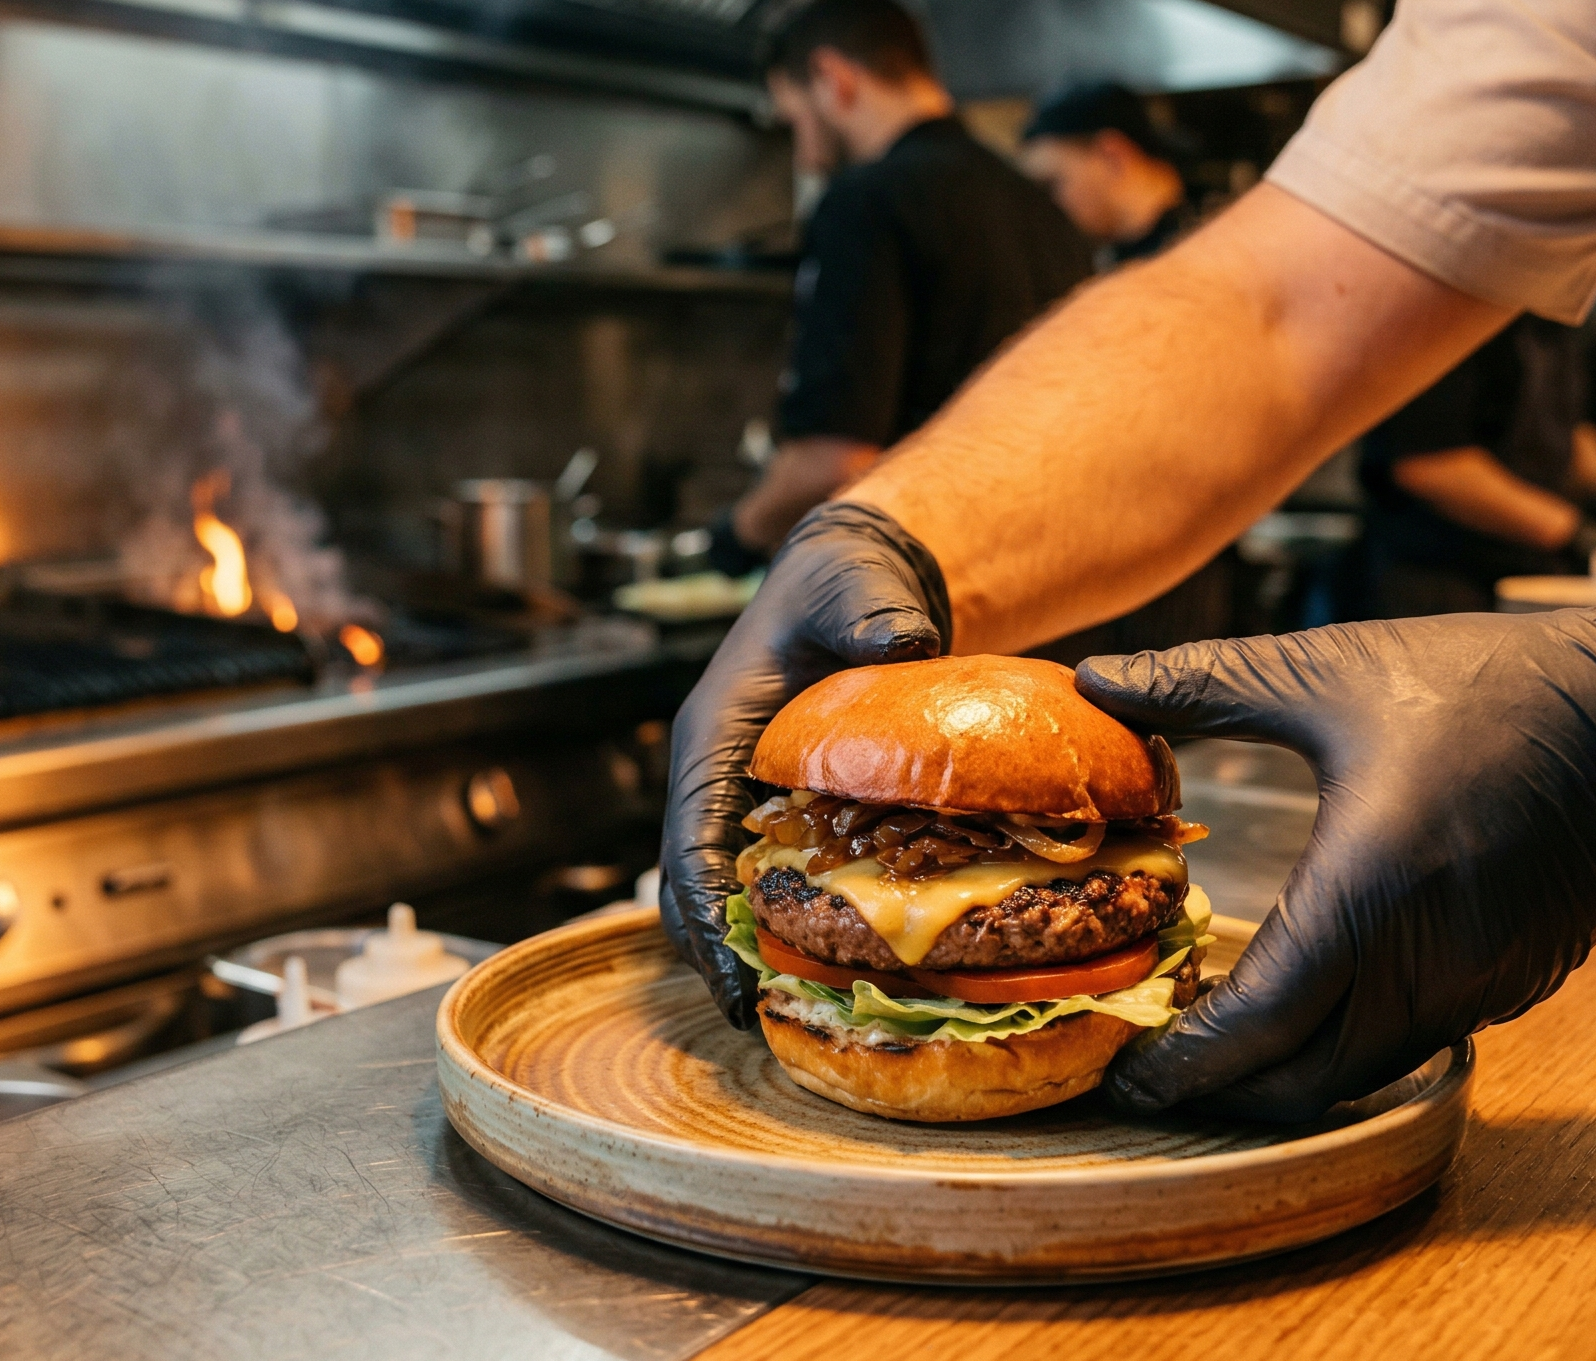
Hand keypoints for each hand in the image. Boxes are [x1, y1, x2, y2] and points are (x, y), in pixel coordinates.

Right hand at [659, 501, 951, 1025]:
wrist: (858, 573)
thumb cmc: (845, 581)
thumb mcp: (856, 588)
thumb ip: (871, 612)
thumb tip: (907, 643)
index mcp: (711, 738)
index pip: (688, 845)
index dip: (704, 919)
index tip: (734, 982)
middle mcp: (716, 778)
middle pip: (692, 890)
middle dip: (718, 957)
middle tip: (765, 1022)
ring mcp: (747, 799)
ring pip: (727, 896)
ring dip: (752, 950)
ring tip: (800, 1011)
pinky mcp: (786, 810)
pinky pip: (776, 882)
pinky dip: (795, 925)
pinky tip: (843, 965)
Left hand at [1081, 588, 1595, 1121]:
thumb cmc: (1493, 681)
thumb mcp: (1331, 669)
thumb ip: (1201, 684)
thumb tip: (1096, 676)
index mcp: (1371, 890)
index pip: (1259, 1025)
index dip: (1183, 1063)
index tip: (1125, 1072)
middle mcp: (1428, 960)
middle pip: (1302, 1080)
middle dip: (1219, 1088)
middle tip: (1149, 1064)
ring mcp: (1480, 982)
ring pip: (1358, 1071)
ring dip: (1283, 1068)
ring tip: (1212, 1028)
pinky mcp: (1515, 981)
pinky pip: (1411, 1042)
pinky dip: (1345, 1041)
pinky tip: (1304, 995)